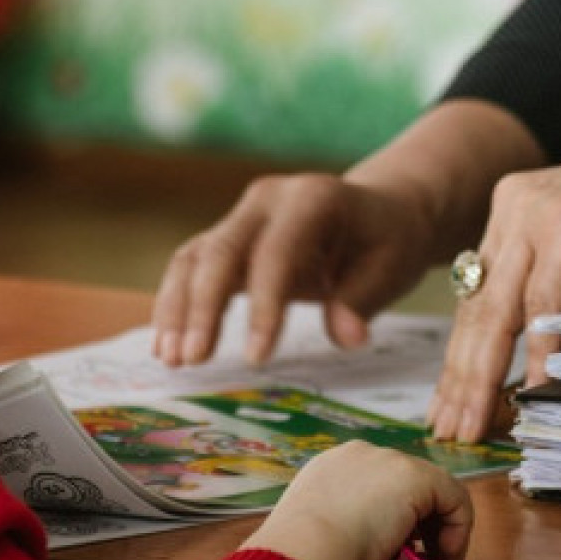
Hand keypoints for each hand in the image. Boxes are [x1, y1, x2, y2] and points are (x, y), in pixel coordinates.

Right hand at [151, 173, 433, 366]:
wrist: (379, 211)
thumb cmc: (388, 240)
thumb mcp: (393, 266)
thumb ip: (363, 299)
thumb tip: (346, 338)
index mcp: (312, 199)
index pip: (277, 252)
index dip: (263, 306)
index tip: (255, 358)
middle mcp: (267, 199)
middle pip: (221, 250)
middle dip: (202, 308)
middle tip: (192, 360)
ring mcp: (242, 216)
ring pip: (195, 257)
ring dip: (178, 309)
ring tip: (171, 359)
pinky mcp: (228, 238)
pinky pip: (192, 267)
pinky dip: (177, 305)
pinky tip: (167, 345)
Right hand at [242, 441, 473, 559]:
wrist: (305, 547)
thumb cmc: (306, 554)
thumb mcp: (322, 532)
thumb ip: (346, 526)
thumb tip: (377, 545)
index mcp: (331, 467)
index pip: (377, 485)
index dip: (396, 517)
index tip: (400, 551)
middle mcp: (361, 455)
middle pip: (407, 483)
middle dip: (421, 521)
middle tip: (424, 557)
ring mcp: (388, 460)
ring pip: (433, 488)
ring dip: (440, 526)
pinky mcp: (415, 475)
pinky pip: (454, 497)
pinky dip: (458, 529)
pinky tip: (445, 558)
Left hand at [429, 122, 560, 441]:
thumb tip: (534, 377)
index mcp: (512, 216)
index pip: (477, 300)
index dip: (462, 360)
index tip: (450, 408)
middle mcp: (512, 208)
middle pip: (477, 308)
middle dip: (461, 378)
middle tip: (449, 431)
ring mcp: (534, 211)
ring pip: (498, 308)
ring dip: (485, 374)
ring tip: (474, 424)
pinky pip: (545, 299)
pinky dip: (542, 349)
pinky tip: (536, 389)